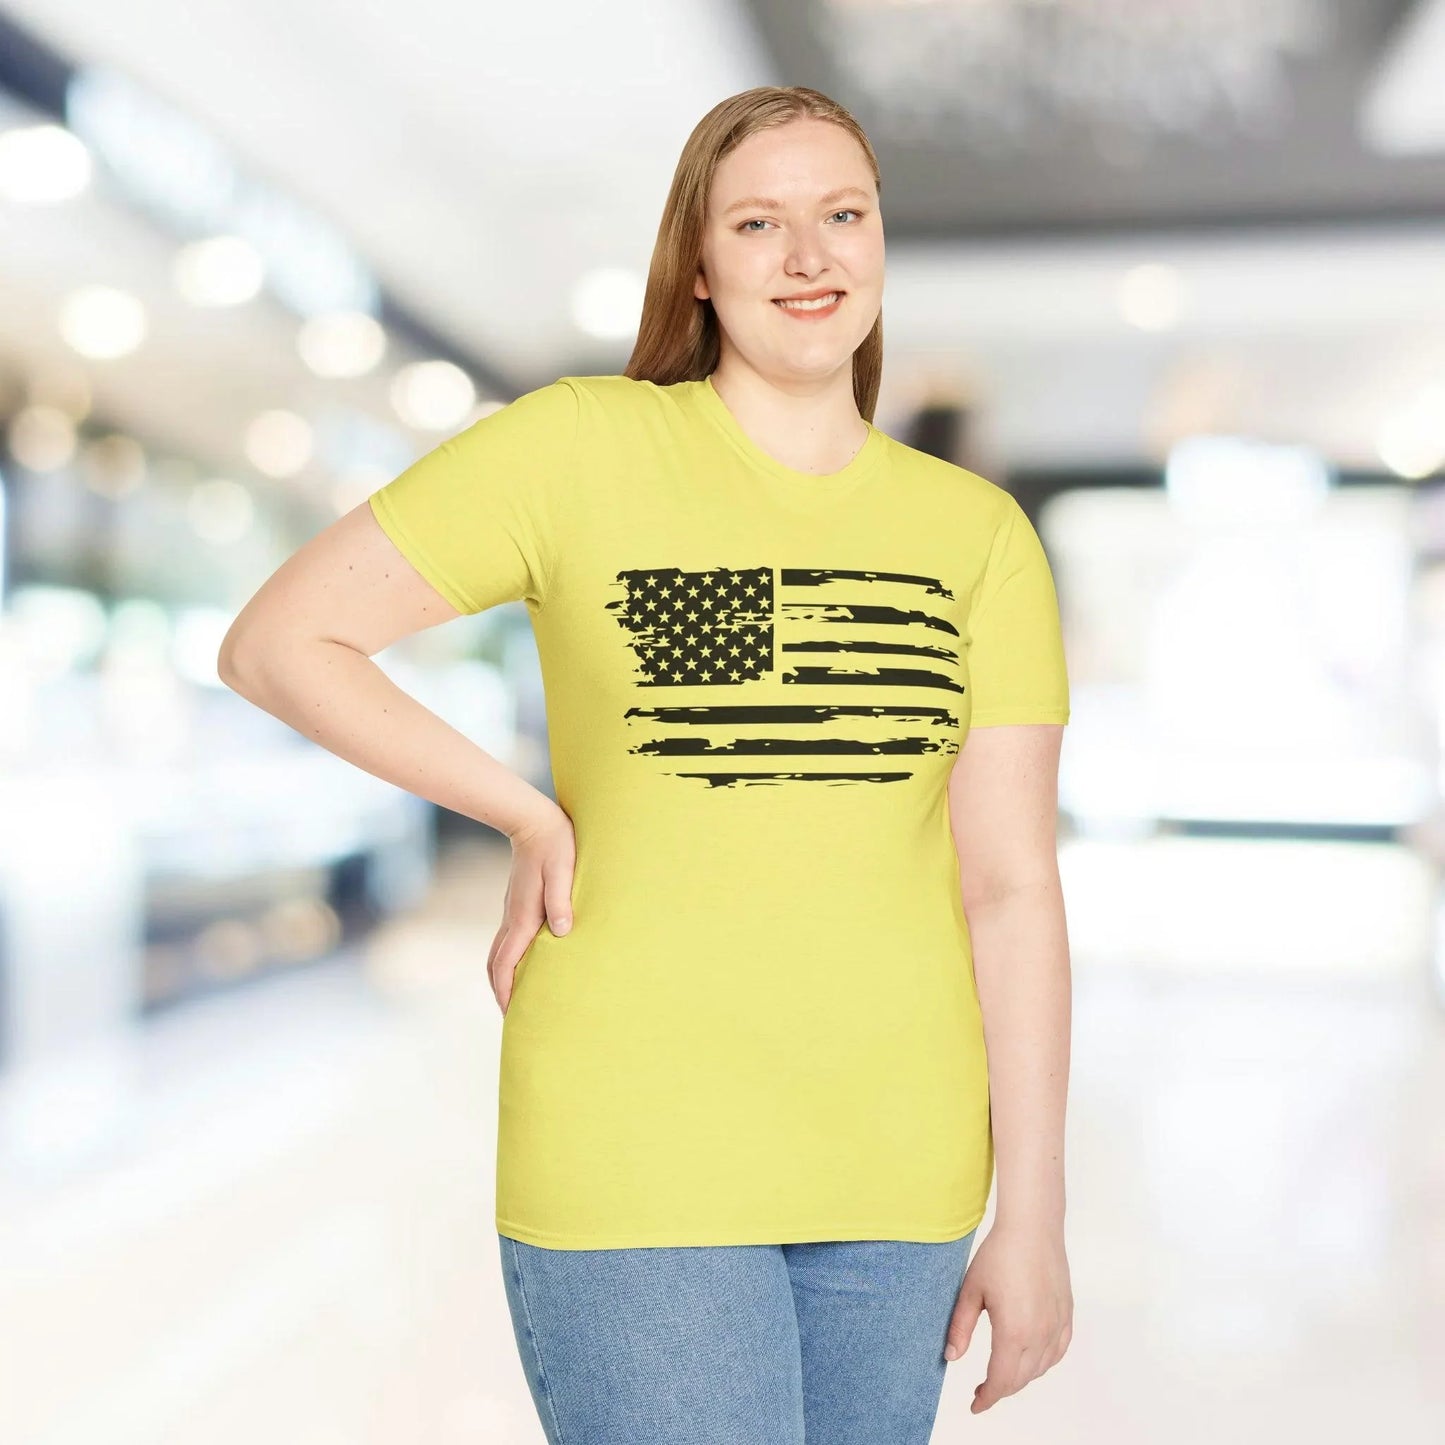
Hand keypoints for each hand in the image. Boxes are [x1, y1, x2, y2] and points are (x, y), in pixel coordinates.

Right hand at [488, 801, 576, 1015]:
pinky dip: (508, 960)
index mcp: (523, 915)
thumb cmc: (556, 845)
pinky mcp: (517, 905)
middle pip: (495, 963)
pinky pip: (507, 941)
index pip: (506, 962)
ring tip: (515, 997)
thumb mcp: (562, 871)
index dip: (506, 990)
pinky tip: (524, 965)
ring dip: (502, 977)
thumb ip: (560, 900)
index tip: (510, 1013)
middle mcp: (513, 918)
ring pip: (498, 952)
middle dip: (500, 991)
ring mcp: (512, 911)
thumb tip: (562, 932)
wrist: (534, 821)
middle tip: (512, 1016)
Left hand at [943, 1217, 1072, 1412]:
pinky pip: (1057, 1352)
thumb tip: (951, 1357)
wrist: (1032, 1228)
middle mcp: (1039, 1334)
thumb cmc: (999, 1255)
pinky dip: (1043, 1363)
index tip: (975, 1405)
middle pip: (1020, 1379)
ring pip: (1040, 1368)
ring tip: (1001, 1374)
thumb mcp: (971, 1290)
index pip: (1001, 1380)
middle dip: (1000, 1390)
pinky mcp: (1066, 1316)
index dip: (987, 1398)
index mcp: (1014, 1332)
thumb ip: (960, 1327)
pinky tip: (1031, 1359)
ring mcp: (1056, 1326)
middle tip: (982, 1390)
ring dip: (1020, 1377)